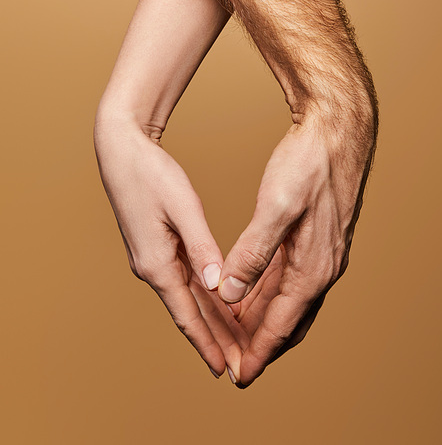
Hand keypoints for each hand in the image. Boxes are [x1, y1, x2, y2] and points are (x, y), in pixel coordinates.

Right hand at [94, 119, 246, 379]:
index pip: (187, 315)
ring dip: (210, 320)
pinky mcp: (156, 247)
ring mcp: (152, 259)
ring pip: (188, 298)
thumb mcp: (183, 208)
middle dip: (214, 339)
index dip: (207, 343)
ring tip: (234, 342)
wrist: (122, 153)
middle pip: (188, 312)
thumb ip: (201, 246)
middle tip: (238, 365)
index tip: (225, 369)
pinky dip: (202, 296)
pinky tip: (218, 303)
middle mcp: (152, 268)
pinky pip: (184, 280)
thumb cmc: (152, 175)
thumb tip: (217, 285)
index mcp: (157, 264)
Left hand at [218, 109, 374, 385]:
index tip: (238, 375)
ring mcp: (322, 253)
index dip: (257, 351)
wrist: (338, 131)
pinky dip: (269, 292)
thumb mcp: (276, 207)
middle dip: (260, 343)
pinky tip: (250, 292)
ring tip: (234, 332)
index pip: (282, 325)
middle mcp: (323, 267)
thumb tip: (228, 292)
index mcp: (314, 267)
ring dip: (263, 318)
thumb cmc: (309, 164)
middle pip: (288, 320)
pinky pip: (291, 278)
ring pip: (289, 300)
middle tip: (233, 361)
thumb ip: (253, 253)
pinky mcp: (317, 238)